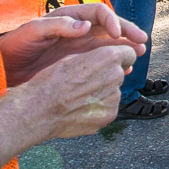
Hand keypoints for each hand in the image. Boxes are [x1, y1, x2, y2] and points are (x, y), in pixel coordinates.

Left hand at [0, 4, 146, 86]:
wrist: (6, 68)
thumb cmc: (16, 46)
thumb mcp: (33, 31)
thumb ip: (58, 26)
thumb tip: (85, 26)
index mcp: (70, 17)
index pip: (98, 12)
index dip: (111, 20)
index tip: (117, 33)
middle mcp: (79, 30)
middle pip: (110, 26)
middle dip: (128, 31)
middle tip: (142, 41)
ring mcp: (80, 47)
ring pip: (110, 43)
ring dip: (125, 47)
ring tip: (139, 53)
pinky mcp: (79, 63)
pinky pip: (102, 60)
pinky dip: (115, 62)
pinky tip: (124, 69)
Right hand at [18, 44, 136, 138]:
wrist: (40, 109)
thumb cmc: (51, 81)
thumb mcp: (73, 57)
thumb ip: (97, 57)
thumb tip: (109, 60)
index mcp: (108, 57)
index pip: (129, 53)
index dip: (121, 57)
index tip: (114, 61)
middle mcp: (115, 76)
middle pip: (119, 73)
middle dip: (108, 75)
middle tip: (87, 82)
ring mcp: (114, 98)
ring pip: (113, 91)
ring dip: (103, 92)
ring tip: (80, 97)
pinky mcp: (109, 115)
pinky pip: (108, 107)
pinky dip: (99, 107)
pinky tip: (81, 108)